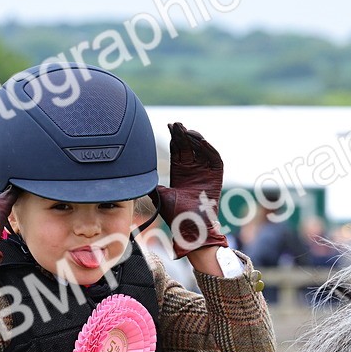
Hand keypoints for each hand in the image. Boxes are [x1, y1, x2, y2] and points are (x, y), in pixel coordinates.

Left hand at [153, 122, 227, 258]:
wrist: (190, 227)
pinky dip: (209, 150)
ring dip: (195, 139)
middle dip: (182, 135)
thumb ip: (151, 186)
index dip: (174, 138)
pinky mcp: (216, 177)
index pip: (178, 150)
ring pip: (202, 149)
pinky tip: (201, 141)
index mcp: (180, 173)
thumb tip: (134, 179)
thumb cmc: (175, 216)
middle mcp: (193, 170)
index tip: (169, 126)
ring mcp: (205, 173)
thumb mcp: (160, 196)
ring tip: (187, 131)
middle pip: (188, 147)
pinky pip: (215, 159)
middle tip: (176, 124)